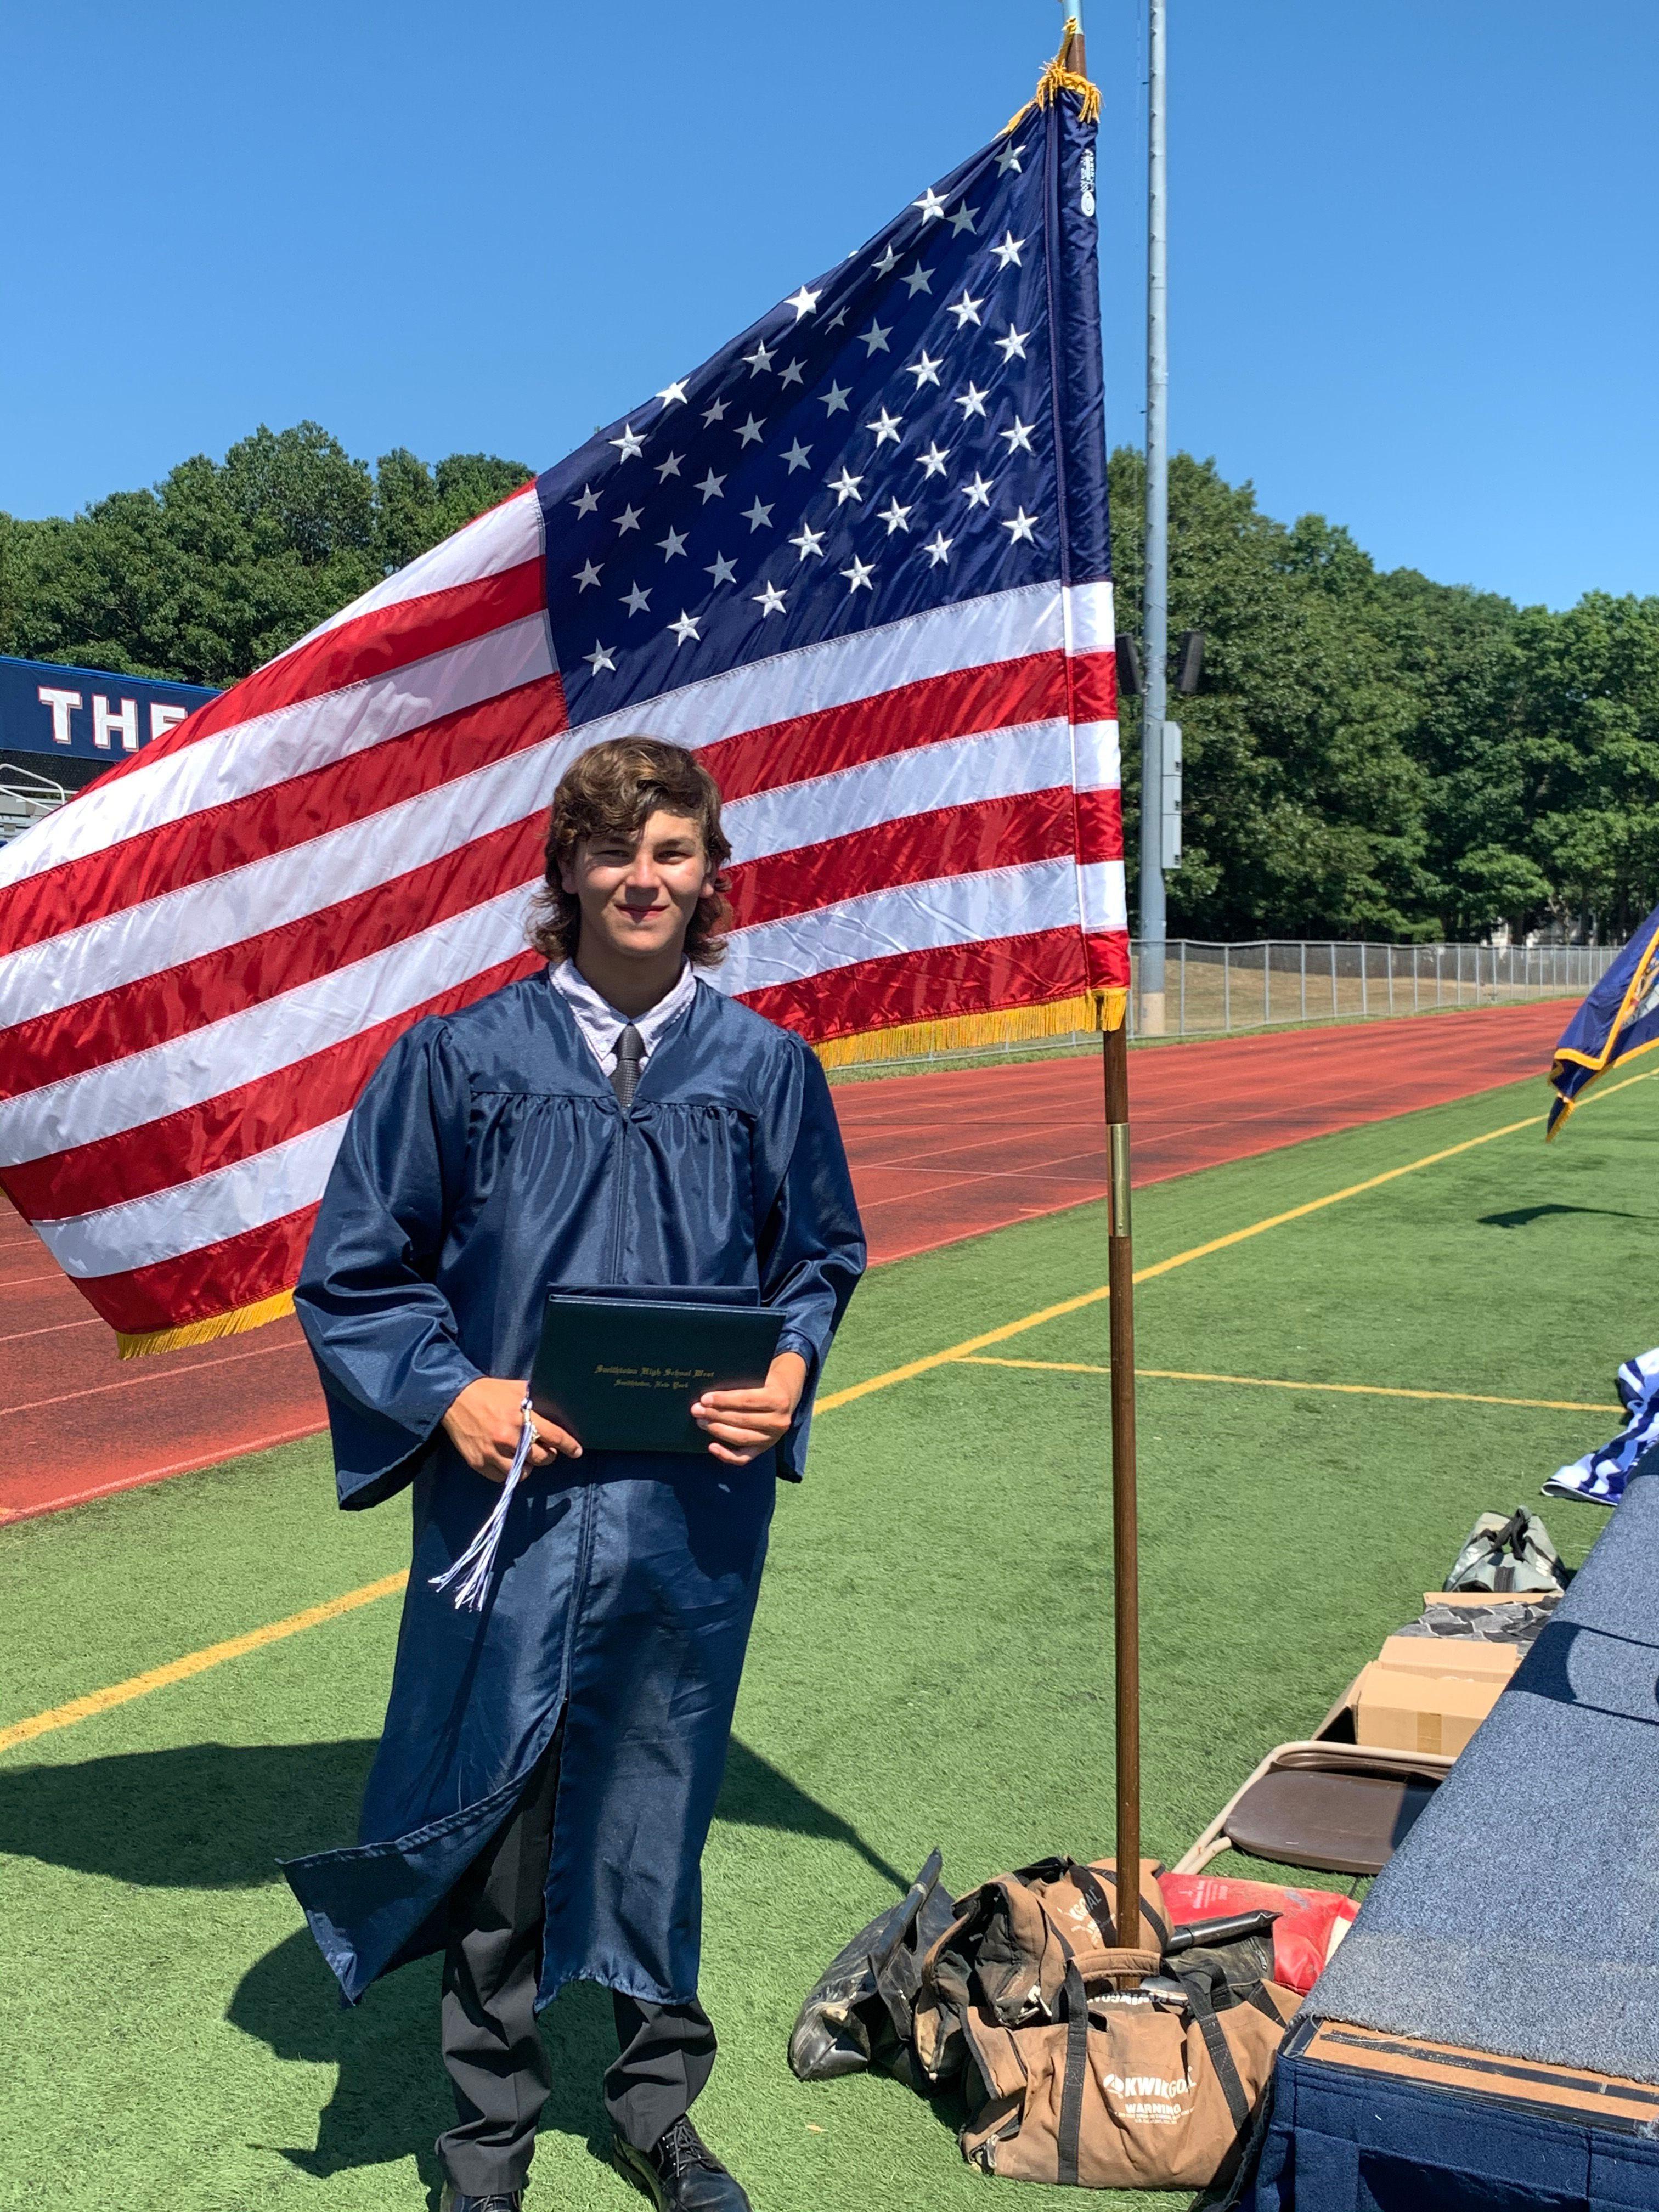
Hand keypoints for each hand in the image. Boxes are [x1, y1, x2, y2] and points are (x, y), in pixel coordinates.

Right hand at [442, 1377, 580, 1480]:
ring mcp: (492, 1452)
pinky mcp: (479, 1463)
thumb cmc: (490, 1392)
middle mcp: (508, 1437)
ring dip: (528, 1466)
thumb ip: (537, 1399)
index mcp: (521, 1416)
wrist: (455, 1399)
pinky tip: (508, 1460)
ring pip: (523, 1473)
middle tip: (545, 1450)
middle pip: (541, 1458)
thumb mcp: (516, 1389)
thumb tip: (558, 1405)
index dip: (569, 1446)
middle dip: (548, 1455)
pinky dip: (508, 1472)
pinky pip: (502, 1478)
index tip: (577, 1451)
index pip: (554, 1436)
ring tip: (525, 1456)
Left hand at [691, 1351, 808, 1465]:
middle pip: (742, 1420)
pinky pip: (743, 1457)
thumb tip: (713, 1392)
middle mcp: (779, 1421)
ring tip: (701, 1421)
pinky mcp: (764, 1449)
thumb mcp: (761, 1376)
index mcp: (778, 1400)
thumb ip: (743, 1382)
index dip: (724, 1400)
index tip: (705, 1399)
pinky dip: (726, 1455)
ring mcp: (772, 1438)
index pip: (747, 1401)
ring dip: (717, 1430)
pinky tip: (711, 1446)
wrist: (786, 1396)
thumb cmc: (767, 1383)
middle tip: (697, 1410)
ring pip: (741, 1438)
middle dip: (716, 1415)